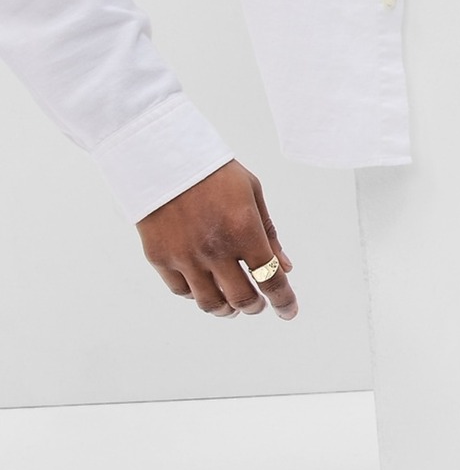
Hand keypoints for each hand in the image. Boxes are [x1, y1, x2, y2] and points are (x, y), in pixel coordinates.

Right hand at [138, 160, 297, 320]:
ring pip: (210, 303)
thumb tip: (285, 267)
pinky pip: (182, 291)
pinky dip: (198, 295)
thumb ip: (269, 233)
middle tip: (259, 304)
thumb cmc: (214, 172)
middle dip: (255, 307)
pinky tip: (205, 287)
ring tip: (233, 304)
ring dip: (227, 309)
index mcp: (243, 230)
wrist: (162, 158)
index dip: (284, 301)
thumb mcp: (252, 193)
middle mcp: (215, 249)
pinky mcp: (160, 258)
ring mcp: (185, 256)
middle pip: (242, 298)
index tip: (289, 312)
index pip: (270, 278)